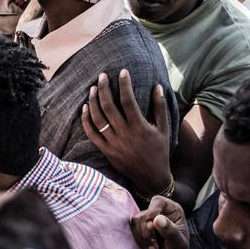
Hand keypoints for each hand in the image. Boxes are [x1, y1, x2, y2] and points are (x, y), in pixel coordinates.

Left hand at [82, 70, 172, 197]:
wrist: (151, 177)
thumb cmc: (160, 151)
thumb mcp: (164, 129)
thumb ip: (160, 108)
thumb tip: (158, 86)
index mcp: (140, 127)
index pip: (129, 101)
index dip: (125, 84)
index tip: (122, 71)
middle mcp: (125, 134)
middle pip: (109, 107)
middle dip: (104, 89)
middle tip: (101, 76)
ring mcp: (113, 144)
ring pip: (98, 119)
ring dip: (93, 102)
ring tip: (92, 89)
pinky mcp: (106, 151)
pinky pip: (92, 134)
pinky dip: (86, 120)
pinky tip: (85, 108)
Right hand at [130, 196, 191, 248]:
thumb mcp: (179, 244)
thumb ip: (170, 231)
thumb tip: (157, 219)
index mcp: (173, 210)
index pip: (158, 201)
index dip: (152, 211)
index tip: (153, 226)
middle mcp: (160, 212)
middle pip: (143, 214)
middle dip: (146, 232)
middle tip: (155, 245)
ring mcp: (148, 220)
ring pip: (135, 222)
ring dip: (142, 238)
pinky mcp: (140, 229)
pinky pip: (131, 230)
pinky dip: (139, 241)